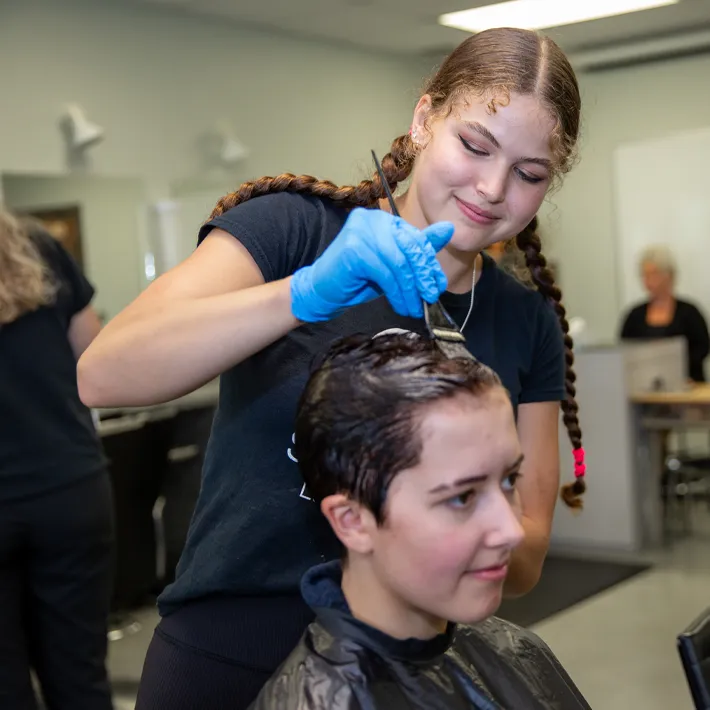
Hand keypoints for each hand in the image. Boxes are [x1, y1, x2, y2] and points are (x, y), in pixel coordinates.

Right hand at [290, 208, 453, 321]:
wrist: (324, 291)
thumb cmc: (359, 279)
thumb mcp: (394, 264)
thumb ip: (418, 247)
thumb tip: (449, 228)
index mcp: (384, 219)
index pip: (415, 239)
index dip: (429, 264)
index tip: (438, 286)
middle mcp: (372, 219)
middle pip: (409, 249)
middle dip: (422, 277)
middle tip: (430, 298)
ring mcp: (361, 231)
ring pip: (398, 263)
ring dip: (410, 290)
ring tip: (414, 307)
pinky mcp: (353, 248)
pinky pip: (385, 272)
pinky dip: (396, 292)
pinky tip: (400, 305)